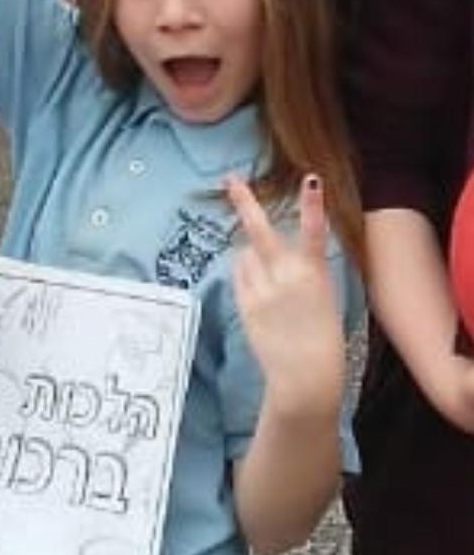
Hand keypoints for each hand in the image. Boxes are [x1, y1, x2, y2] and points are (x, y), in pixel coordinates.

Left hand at [226, 174, 344, 420]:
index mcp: (316, 274)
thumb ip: (301, 271)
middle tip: (231, 179)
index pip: (315, 232)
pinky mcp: (245, 304)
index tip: (310, 179)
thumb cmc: (323, 338)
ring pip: (246, 255)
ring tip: (268, 280)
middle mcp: (287, 277)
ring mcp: (262, 290)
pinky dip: (245, 275)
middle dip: (245, 202)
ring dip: (251, 255)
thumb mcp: (323, 297)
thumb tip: (265, 252)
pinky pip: (240, 276)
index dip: (313, 204)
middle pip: (260, 232)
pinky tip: (259, 292)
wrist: (305, 376)